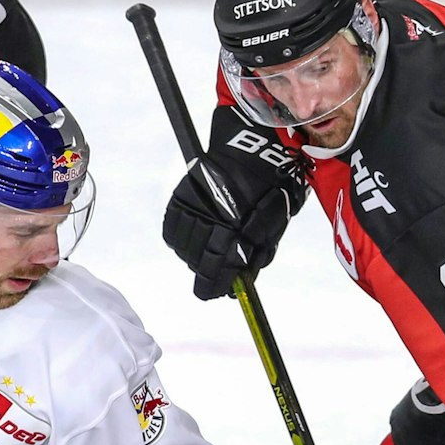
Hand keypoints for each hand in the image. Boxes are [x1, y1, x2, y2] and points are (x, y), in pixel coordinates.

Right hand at [163, 154, 302, 299]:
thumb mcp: (272, 228)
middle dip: (206, 273)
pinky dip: (179, 237)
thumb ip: (255, 257)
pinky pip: (172, 226)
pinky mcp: (183, 194)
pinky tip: (192, 237)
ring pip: (183, 247)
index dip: (214, 286)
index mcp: (238, 229)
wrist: (257, 151)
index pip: (218, 269)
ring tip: (204, 252)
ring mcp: (195, 206)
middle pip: (198, 261)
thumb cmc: (271, 191)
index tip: (214, 294)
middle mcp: (213, 219)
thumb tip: (242, 283)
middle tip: (215, 274)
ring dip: (192, 256)